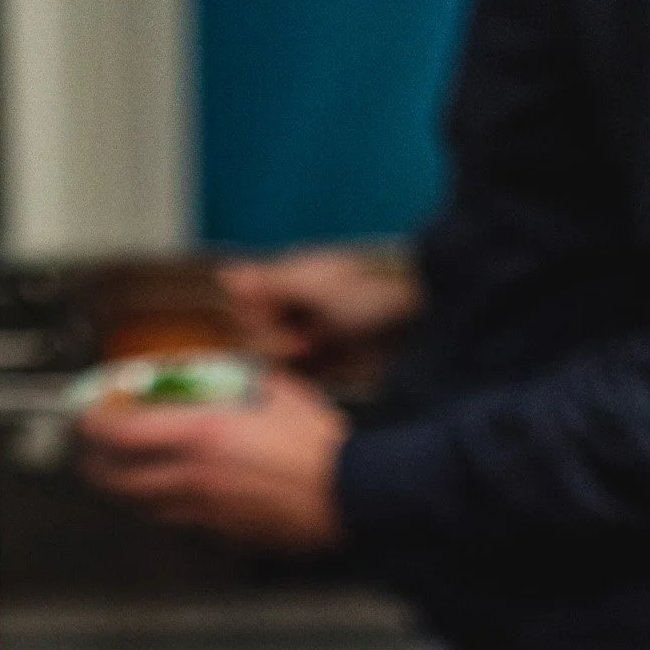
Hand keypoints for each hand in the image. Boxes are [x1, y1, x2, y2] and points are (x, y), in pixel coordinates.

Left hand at [77, 370, 348, 547]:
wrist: (351, 492)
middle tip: (94, 451)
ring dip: (130, 488)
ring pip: (145, 505)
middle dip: (96, 464)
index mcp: (200, 434)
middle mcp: (194, 476)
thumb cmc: (319, 444)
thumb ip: (233, 380)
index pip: (121, 432)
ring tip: (129, 472)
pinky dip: (169, 505)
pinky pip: (182, 520)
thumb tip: (215, 373)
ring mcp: (208, 510)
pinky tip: (178, 491)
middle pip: (119, 479)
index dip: (93, 424)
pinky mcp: (226, 532)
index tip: (87, 415)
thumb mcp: (272, 388)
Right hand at [219, 246, 421, 363]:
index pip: (249, 304)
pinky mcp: (335, 361)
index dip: (256, 315)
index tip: (274, 319)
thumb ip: (268, 283)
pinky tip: (312, 371)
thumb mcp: (314, 284)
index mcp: (292, 280)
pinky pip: (305, 374)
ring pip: (279, 355)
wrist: (422, 320)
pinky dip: (303, 375)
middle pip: (261, 332)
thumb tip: (226, 275)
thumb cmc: (369, 292)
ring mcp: (316, 334)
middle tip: (306, 341)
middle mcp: (300, 306)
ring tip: (314, 350)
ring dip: (289, 357)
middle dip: (275, 338)